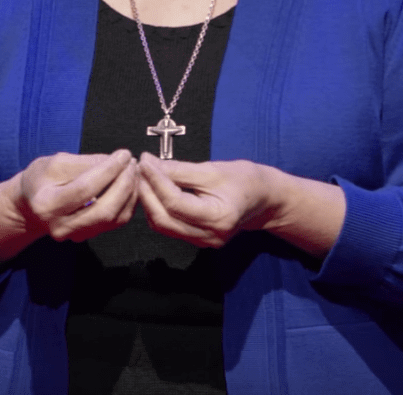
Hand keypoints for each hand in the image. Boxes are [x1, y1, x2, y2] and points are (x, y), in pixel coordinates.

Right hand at [17, 149, 137, 242]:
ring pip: (114, 218)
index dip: (108, 170)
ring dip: (130, 193)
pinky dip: (128, 202)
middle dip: (124, 184)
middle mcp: (61, 227)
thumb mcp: (54, 163)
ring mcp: (75, 236)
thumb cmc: (40, 180)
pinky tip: (130, 184)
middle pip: (103, 210)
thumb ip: (85, 163)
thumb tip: (116, 161)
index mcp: (47, 205)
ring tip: (133, 170)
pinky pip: (116, 222)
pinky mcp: (88, 236)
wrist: (29, 207)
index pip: (85, 189)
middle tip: (132, 162)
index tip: (124, 154)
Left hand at [137, 152, 272, 247]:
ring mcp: (203, 242)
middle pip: (164, 219)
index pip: (174, 203)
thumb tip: (149, 163)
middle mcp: (209, 236)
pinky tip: (153, 189)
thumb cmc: (244, 180)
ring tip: (143, 176)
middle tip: (138, 168)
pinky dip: (157, 208)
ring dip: (148, 201)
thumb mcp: (212, 169)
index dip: (155, 180)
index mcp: (218, 217)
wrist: (264, 199)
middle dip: (146, 192)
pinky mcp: (197, 240)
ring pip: (163, 225)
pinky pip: (169, 226)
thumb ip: (179, 170)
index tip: (144, 160)